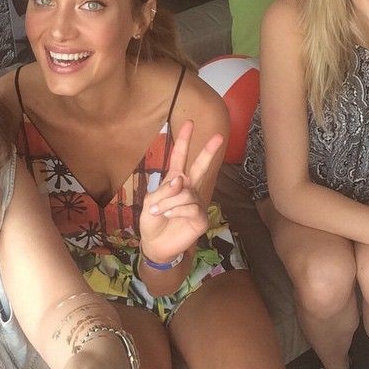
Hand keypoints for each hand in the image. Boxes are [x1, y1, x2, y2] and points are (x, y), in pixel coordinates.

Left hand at [139, 119, 223, 262]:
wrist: (155, 245)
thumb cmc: (152, 222)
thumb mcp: (150, 203)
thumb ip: (164, 190)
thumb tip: (181, 180)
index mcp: (175, 181)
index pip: (180, 158)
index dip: (183, 141)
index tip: (188, 123)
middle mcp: (189, 189)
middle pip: (200, 167)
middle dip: (208, 151)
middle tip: (218, 136)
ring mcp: (197, 203)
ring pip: (186, 193)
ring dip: (169, 202)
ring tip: (160, 211)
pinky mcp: (201, 218)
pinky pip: (190, 207)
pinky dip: (176, 210)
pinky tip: (170, 216)